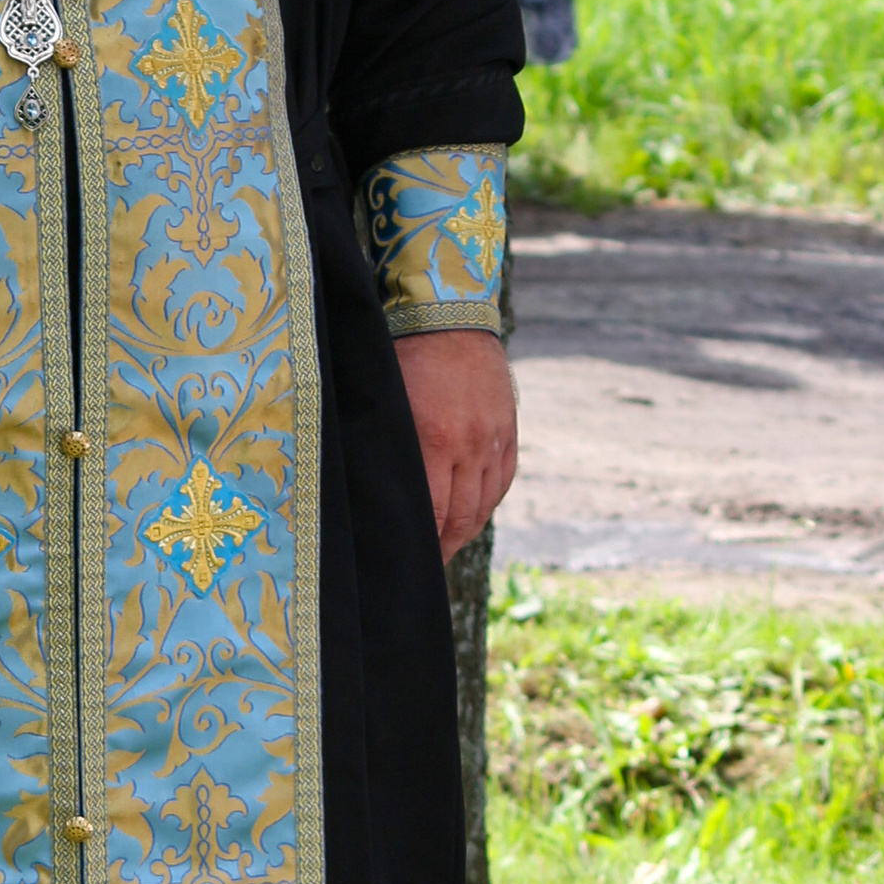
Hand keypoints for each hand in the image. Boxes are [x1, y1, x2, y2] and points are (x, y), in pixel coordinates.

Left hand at [395, 329, 517, 562]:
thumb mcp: (384, 403)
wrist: (449, 315)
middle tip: (423, 568)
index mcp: (433, 439)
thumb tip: (375, 496)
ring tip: (444, 549)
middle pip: (459, 518)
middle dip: (441, 549)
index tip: (406, 565)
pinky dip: (486, 505)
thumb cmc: (401, 356)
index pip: (429, 513)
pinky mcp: (508, 431)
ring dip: (463, 533)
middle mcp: (469, 445)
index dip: (421, 546)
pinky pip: (501, 483)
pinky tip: (470, 518)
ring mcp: (493, 440)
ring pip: (483, 506)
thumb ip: (386, 449)